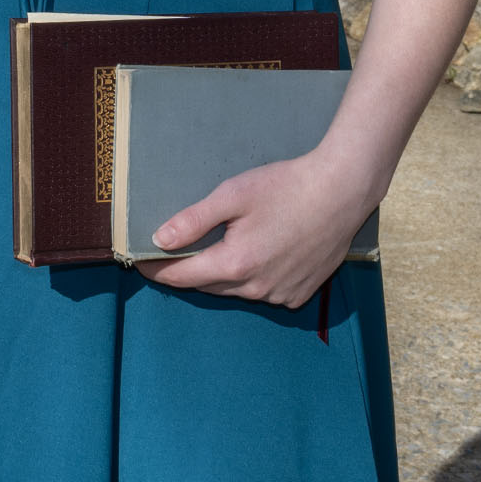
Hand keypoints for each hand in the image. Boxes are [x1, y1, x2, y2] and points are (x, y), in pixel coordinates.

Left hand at [137, 150, 378, 312]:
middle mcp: (256, 288)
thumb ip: (193, 220)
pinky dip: (253, 278)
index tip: (138, 262)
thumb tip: (159, 240)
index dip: (156, 270)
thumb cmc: (286, 187)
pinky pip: (263, 292)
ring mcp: (280, 295)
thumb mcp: (233, 195)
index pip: (181, 277)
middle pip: (207, 285)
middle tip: (173, 252)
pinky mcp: (299, 294)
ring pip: (235, 290)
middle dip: (188, 271)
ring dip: (222, 274)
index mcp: (235, 264)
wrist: (341, 192)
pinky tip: (259, 253)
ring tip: (222, 246)